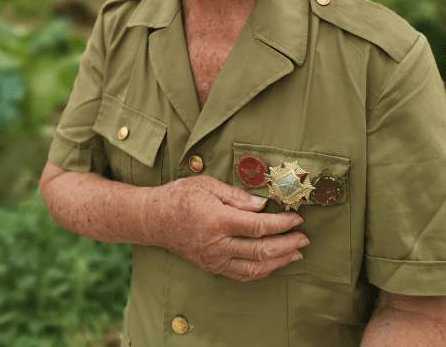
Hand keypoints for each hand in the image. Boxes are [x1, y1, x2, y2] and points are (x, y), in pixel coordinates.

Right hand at [146, 175, 308, 281]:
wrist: (155, 219)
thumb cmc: (180, 196)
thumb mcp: (208, 184)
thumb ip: (237, 196)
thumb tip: (262, 205)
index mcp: (218, 220)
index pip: (259, 227)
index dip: (282, 225)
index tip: (297, 219)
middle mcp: (218, 244)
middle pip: (261, 250)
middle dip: (287, 245)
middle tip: (303, 238)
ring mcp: (214, 259)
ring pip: (254, 268)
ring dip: (278, 262)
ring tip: (295, 254)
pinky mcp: (211, 267)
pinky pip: (241, 274)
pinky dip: (260, 271)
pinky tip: (272, 263)